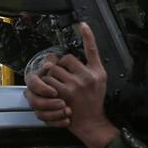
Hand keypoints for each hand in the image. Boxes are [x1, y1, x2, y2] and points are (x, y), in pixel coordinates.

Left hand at [25, 23, 114, 147]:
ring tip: (56, 85)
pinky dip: (47, 85)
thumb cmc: (93, 103)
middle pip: (65, 59)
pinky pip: (50, 81)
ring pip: (55, 69)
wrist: (91, 122)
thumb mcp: (99, 82)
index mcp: (98, 72)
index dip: (88, 35)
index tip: (82, 24)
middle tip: (61, 77)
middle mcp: (88, 76)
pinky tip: (52, 90)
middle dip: (59, 66)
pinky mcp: (66, 93)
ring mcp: (77, 85)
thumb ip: (90, 67)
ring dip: (51, 76)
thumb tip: (73, 56)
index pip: (92, 49)